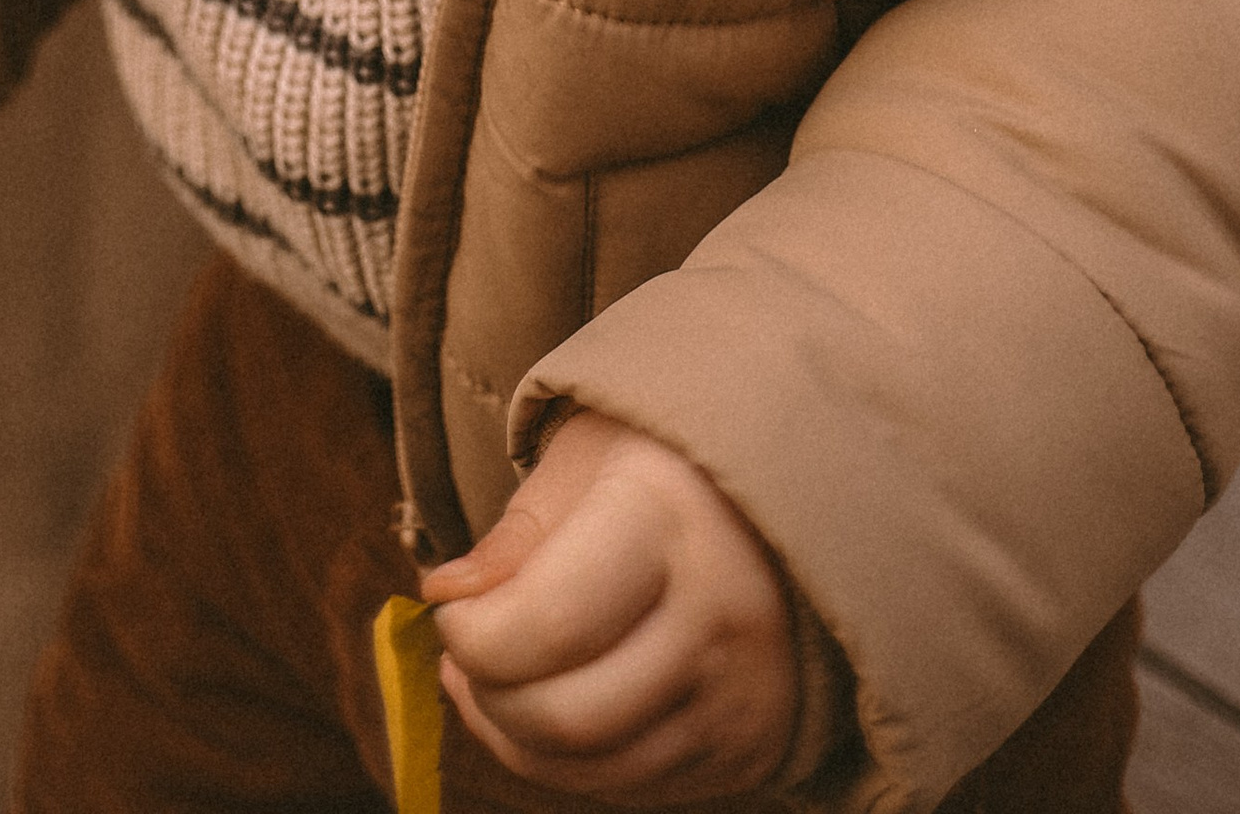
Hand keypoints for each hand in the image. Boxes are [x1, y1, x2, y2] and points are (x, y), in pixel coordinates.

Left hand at [421, 411, 799, 803]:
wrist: (793, 502)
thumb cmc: (667, 463)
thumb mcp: (586, 458)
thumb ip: (518, 535)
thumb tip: (446, 597)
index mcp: (670, 520)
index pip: (545, 624)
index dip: (471, 633)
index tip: (449, 606)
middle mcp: (719, 620)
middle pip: (564, 715)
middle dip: (486, 693)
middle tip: (465, 647)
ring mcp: (741, 698)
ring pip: (592, 769)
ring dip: (515, 735)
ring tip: (492, 676)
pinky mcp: (746, 752)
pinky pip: (631, 787)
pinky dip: (567, 760)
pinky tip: (546, 701)